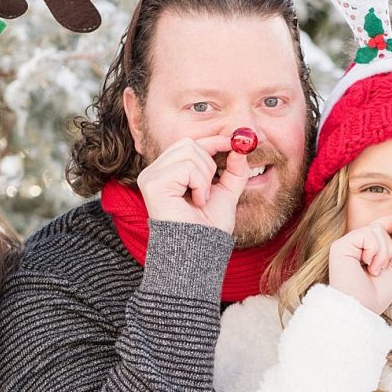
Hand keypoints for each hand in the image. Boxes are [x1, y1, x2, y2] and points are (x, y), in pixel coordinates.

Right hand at [135, 133, 249, 235]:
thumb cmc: (208, 227)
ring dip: (204, 177)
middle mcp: (155, 171)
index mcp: (168, 172)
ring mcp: (150, 176)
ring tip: (201, 199)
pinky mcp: (152, 183)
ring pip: (189, 152)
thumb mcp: (226, 193)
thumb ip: (234, 170)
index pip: (189, 143)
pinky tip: (196, 202)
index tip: (235, 141)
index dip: (213, 140)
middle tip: (209, 189)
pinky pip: (186, 167)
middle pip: (189, 143)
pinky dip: (199, 184)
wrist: (200, 251)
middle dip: (209, 165)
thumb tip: (240, 145)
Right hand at [327, 214, 391, 313]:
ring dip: (383, 253)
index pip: (378, 227)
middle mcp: (352, 246)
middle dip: (389, 247)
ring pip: (375, 230)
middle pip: (379, 226)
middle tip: (384, 267)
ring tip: (374, 271)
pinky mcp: (340, 246)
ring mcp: (345, 244)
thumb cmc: (374, 296)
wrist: (362, 310)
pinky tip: (368, 267)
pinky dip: (375, 252)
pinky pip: (368, 234)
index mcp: (363, 250)